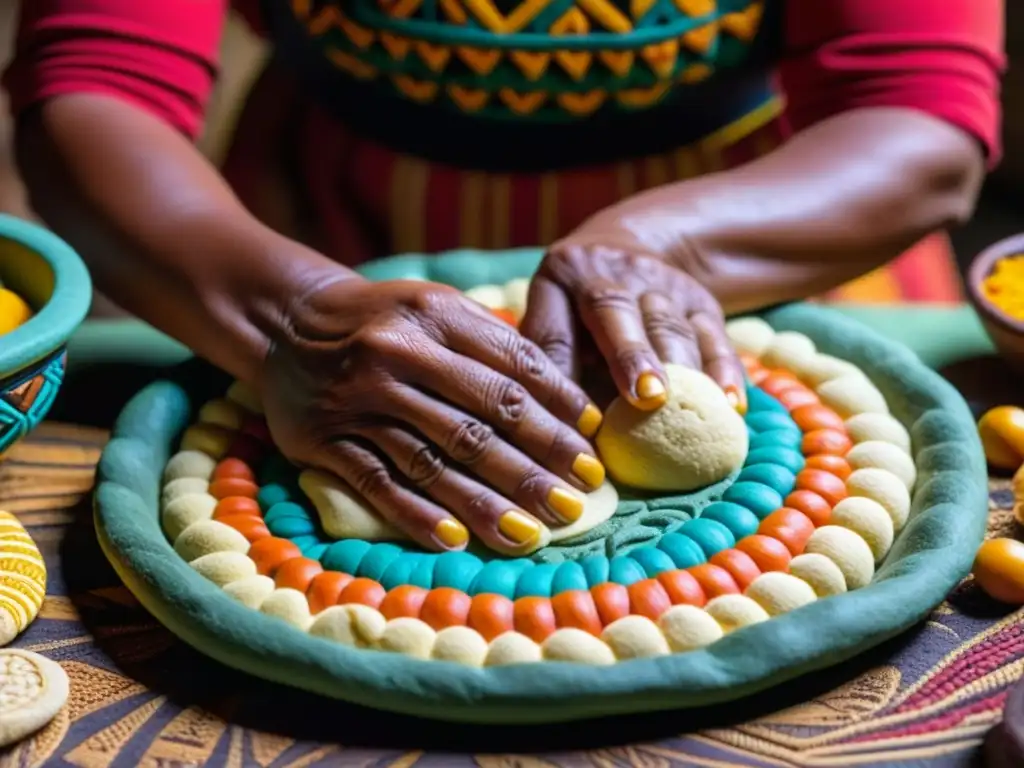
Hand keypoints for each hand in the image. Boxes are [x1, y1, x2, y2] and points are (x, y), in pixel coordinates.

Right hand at [260, 278, 605, 554]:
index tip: (593, 441)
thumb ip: (491, 343)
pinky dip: (418, 514)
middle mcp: (397, 356)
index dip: (560, 407)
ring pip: (436, 458)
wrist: (286, 323)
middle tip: (580, 498)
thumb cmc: (382, 320)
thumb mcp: (434, 307)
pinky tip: (457, 540)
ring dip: (488, 501)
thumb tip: (564, 401)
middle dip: (538, 463)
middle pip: (482, 419)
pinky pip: (379, 483)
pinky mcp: (325, 440)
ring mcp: (359, 401)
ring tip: (532, 532)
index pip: (513, 367)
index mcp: (435, 317)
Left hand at [520, 242, 745, 413]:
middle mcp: (608, 273)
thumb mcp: (555, 323)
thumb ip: (558, 373)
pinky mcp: (699, 299)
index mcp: (560, 281)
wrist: (628, 247)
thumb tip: (570, 447)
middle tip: (647, 397)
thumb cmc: (578, 312)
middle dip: (631, 355)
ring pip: (669, 326)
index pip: (556, 331)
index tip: (577, 419)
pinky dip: (724, 372)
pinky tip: (732, 406)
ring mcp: (658, 283)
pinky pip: (714, 335)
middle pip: (615, 311)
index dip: (562, 373)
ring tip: (696, 412)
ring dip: (682, 370)